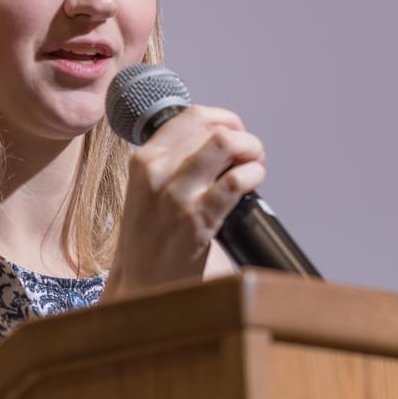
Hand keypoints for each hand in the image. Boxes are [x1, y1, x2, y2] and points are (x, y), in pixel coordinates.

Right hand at [103, 105, 265, 299]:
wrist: (142, 283)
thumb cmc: (150, 237)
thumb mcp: (147, 187)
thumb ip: (174, 160)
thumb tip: (219, 138)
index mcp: (143, 159)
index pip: (191, 115)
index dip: (224, 118)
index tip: (235, 131)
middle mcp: (156, 171)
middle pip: (214, 128)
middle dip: (243, 138)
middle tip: (250, 155)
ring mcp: (177, 195)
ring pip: (225, 144)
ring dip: (251, 150)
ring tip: (254, 166)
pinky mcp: (197, 219)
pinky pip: (236, 181)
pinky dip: (254, 175)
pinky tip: (254, 183)